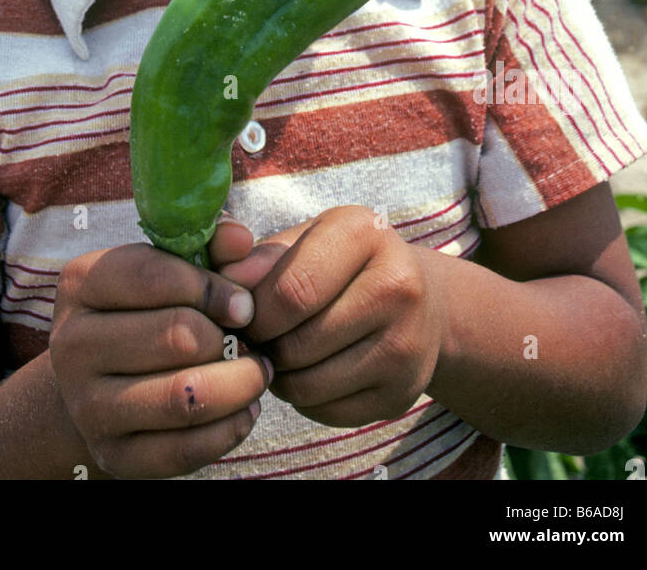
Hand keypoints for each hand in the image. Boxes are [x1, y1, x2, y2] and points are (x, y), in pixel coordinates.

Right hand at [50, 242, 271, 478]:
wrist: (101, 380)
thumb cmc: (148, 309)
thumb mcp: (172, 266)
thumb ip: (210, 247)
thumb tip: (241, 240)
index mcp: (81, 283)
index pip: (155, 276)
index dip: (214, 288)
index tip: (245, 304)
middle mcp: (72, 345)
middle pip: (178, 337)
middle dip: (232, 339)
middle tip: (254, 340)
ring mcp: (87, 406)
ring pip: (186, 397)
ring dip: (240, 384)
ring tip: (256, 373)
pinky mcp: (113, 454)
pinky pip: (187, 448)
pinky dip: (231, 427)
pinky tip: (244, 408)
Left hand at [206, 205, 445, 427]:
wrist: (421, 304)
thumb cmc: (342, 264)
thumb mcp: (303, 240)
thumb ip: (255, 256)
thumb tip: (225, 281)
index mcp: (364, 234)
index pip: (291, 291)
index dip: (253, 312)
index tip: (242, 313)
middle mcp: (396, 286)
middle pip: (297, 342)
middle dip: (264, 345)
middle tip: (257, 336)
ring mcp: (405, 346)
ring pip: (307, 384)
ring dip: (279, 375)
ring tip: (281, 351)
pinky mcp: (401, 394)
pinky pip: (325, 412)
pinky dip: (304, 398)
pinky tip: (309, 370)